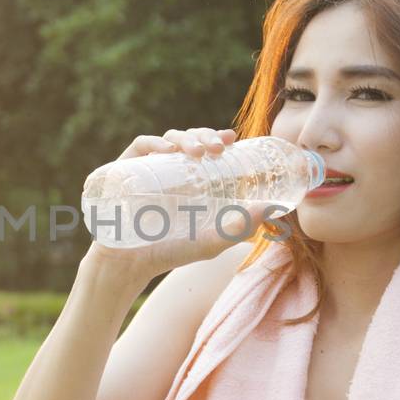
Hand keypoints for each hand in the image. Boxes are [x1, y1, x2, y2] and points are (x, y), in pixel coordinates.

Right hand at [84, 127, 265, 280]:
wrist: (129, 264)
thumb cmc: (170, 251)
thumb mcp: (211, 240)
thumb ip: (241, 226)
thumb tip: (274, 208)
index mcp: (191, 179)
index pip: (206, 149)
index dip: (218, 138)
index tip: (232, 139)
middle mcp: (171, 169)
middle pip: (190, 140)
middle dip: (205, 136)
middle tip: (218, 147)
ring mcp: (147, 167)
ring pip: (169, 138)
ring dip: (186, 138)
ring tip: (198, 151)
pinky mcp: (125, 168)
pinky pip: (140, 145)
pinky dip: (154, 143)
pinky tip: (167, 150)